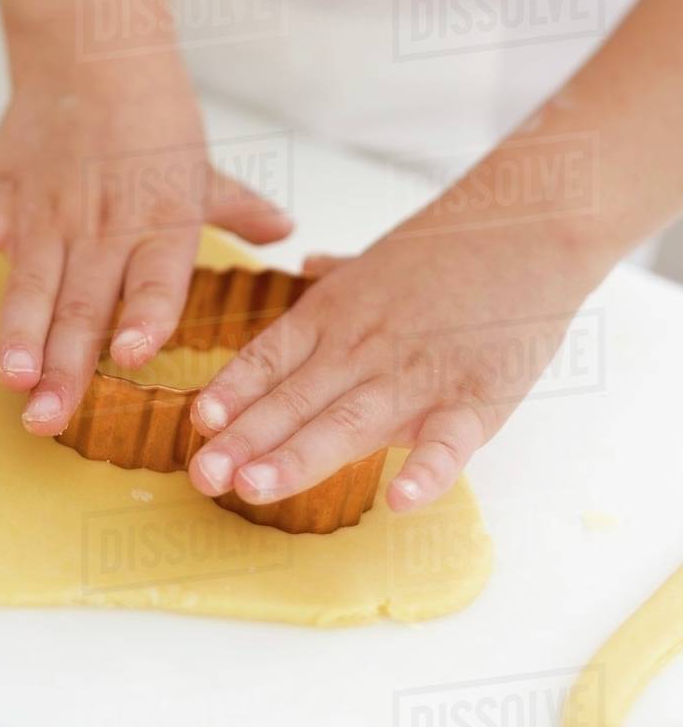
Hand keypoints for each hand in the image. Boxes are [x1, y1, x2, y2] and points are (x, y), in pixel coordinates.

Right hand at [0, 42, 291, 434]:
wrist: (96, 59)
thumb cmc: (154, 121)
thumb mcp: (202, 170)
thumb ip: (240, 209)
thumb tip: (287, 231)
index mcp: (160, 223)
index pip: (156, 278)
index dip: (145, 316)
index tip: (134, 354)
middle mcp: (105, 227)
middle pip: (85, 302)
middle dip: (67, 364)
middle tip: (51, 417)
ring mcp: (50, 213)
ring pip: (33, 282)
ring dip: (19, 331)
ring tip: (13, 377)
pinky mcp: (4, 193)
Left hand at [187, 208, 602, 512]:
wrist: (529, 227)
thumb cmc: (453, 246)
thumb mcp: (380, 255)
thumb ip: (339, 272)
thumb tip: (307, 262)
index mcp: (338, 313)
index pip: (271, 358)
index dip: (234, 392)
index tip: (198, 422)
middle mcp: (365, 345)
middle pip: (296, 397)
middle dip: (247, 439)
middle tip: (203, 476)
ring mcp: (419, 372)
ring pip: (349, 421)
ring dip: (300, 456)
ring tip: (254, 487)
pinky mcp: (478, 395)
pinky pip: (448, 440)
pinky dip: (427, 469)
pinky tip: (400, 500)